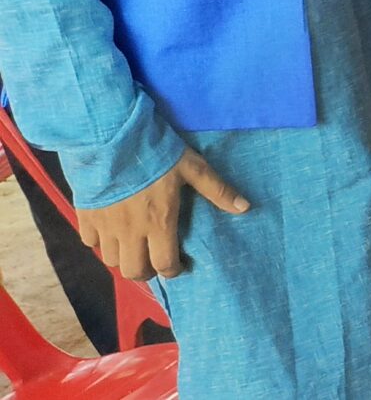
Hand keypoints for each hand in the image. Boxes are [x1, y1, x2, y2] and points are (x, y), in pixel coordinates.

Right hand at [76, 148, 248, 281]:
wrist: (110, 138)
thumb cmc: (155, 153)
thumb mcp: (192, 168)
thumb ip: (216, 190)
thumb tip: (245, 207)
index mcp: (158, 223)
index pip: (164, 264)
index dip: (173, 271)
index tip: (179, 266)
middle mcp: (130, 231)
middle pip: (133, 271)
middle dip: (146, 272)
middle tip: (155, 261)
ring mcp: (105, 225)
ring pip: (110, 260)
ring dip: (123, 258)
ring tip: (134, 247)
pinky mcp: (86, 216)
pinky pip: (90, 242)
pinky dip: (100, 243)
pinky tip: (110, 232)